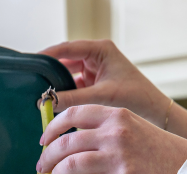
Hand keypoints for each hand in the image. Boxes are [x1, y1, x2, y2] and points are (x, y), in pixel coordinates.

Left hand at [36, 105, 186, 173]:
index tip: (43, 141)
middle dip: (48, 157)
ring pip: (72, 164)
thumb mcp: (136, 128)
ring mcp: (119, 157)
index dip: (52, 127)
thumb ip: (108, 129)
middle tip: (43, 167)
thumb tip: (75, 140)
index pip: (73, 113)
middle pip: (66, 142)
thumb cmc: (163, 152)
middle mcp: (115, 133)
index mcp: (116, 116)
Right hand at [40, 40, 186, 141]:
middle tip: (32, 82)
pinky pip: (73, 87)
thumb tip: (47, 102)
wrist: (155, 113)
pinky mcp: (93, 85)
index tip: (31, 63)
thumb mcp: (102, 96)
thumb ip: (73, 99)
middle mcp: (96, 57)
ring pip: (67, 75)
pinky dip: (64, 95)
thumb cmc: (136, 98)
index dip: (48, 55)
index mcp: (101, 50)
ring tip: (41, 95)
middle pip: (64, 61)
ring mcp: (94, 71)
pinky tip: (54, 104)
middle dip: (50, 73)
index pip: (67, 48)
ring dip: (56, 86)